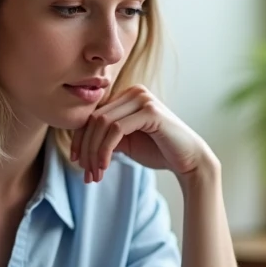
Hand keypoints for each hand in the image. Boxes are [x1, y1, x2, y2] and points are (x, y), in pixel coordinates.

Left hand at [70, 85, 215, 183]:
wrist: (189, 160)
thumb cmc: (158, 151)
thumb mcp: (125, 142)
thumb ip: (105, 137)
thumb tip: (79, 144)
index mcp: (127, 96)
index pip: (93, 115)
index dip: (80, 139)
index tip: (77, 162)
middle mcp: (134, 92)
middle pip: (94, 119)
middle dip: (86, 149)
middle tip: (86, 173)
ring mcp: (143, 99)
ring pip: (102, 124)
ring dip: (94, 152)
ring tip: (95, 174)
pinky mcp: (150, 111)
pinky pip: (116, 130)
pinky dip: (105, 150)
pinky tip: (104, 166)